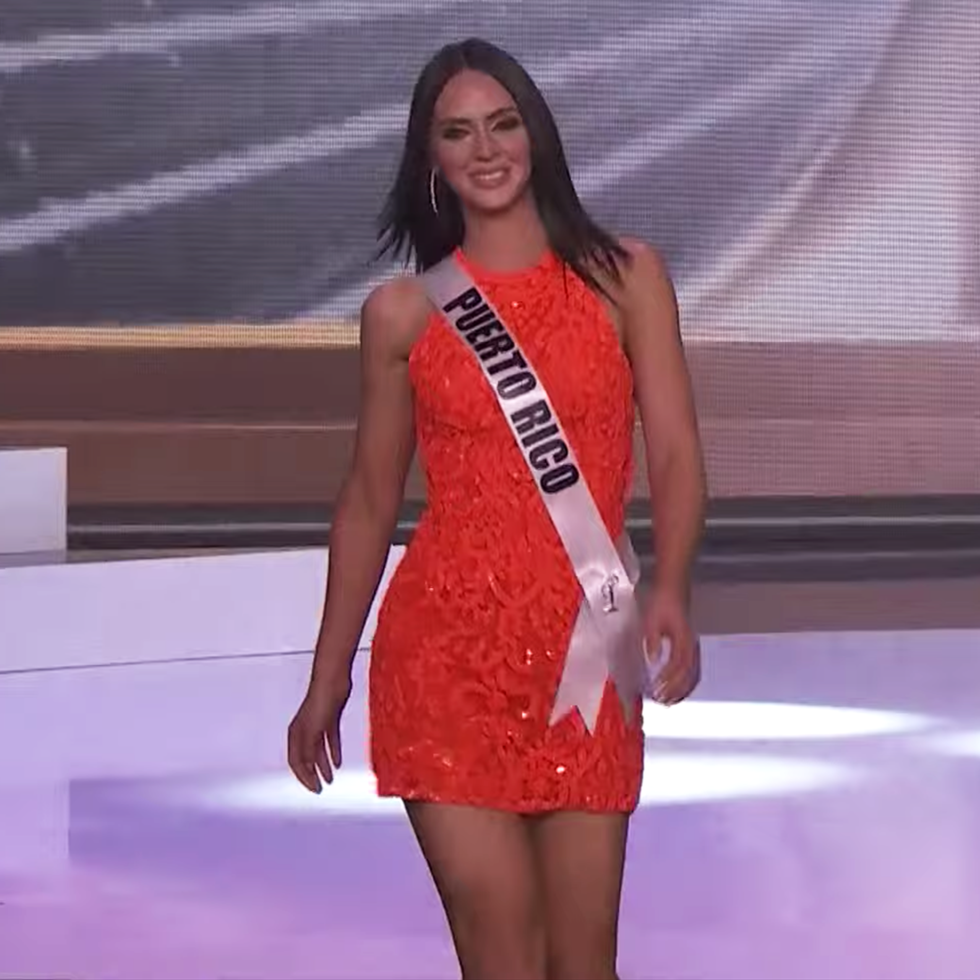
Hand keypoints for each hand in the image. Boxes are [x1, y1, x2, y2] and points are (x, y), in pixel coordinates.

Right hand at [287, 671, 351, 792]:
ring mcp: (317, 725)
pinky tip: (338, 762)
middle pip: (306, 758)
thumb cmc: (320, 702)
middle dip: (312, 775)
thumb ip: (309, 749)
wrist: (333, 681)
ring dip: (323, 765)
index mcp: (296, 734)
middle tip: (320, 789)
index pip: (296, 761)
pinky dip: (333, 751)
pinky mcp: (330, 719)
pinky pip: (330, 740)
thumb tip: (307, 767)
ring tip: (330, 779)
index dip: (304, 777)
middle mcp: (304, 731)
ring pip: (318, 751)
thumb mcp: (313, 730)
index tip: (313, 789)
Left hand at [644, 587, 699, 705]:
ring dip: (681, 690)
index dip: (668, 679)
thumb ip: (652, 641)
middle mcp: (691, 645)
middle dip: (675, 690)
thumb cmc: (662, 603)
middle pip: (688, 674)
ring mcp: (693, 647)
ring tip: (668, 701)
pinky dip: (686, 683)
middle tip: (660, 700)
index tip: (656, 689)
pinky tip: (677, 690)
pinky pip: (692, 671)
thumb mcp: (652, 620)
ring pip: (693, 675)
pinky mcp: (690, 647)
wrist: (674, 589)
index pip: (678, 665)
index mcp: (683, 639)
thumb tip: (653, 660)